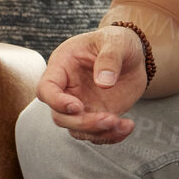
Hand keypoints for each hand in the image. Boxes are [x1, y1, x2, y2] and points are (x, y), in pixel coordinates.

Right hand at [37, 26, 150, 143]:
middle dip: (83, 123)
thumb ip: (109, 58)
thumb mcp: (116, 42)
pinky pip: (96, 133)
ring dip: (98, 133)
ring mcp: (81, 104)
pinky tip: (127, 127)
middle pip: (60, 116)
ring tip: (123, 125)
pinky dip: (111, 136)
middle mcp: (67, 89)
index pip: (46, 89)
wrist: (132, 55)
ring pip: (76, 130)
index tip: (78, 106)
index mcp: (62, 66)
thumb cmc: (117, 41)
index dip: (57, 102)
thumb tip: (104, 82)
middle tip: (110, 119)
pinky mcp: (96, 114)